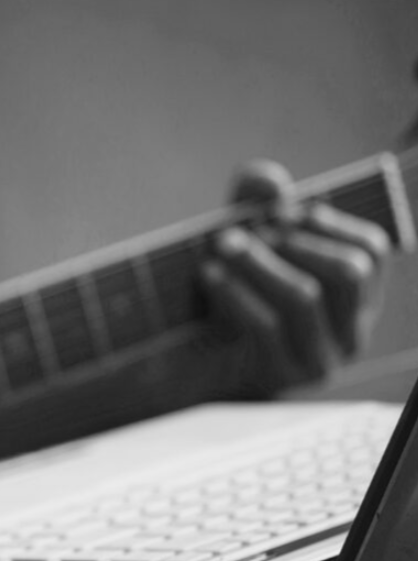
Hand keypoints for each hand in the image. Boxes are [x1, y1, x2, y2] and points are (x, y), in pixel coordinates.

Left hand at [199, 160, 389, 395]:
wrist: (189, 369)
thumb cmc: (225, 301)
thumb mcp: (241, 247)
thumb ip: (253, 205)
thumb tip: (270, 183)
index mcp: (355, 300)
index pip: (372, 251)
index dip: (328, 222)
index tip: (282, 210)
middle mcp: (351, 332)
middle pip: (347, 271)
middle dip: (294, 241)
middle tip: (242, 231)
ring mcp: (321, 360)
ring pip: (305, 296)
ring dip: (259, 262)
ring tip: (221, 245)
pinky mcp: (282, 377)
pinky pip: (267, 326)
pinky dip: (235, 291)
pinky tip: (209, 276)